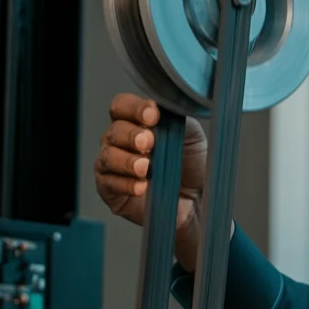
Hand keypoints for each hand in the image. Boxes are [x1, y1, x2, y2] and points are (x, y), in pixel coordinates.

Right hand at [94, 92, 207, 271]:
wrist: (199, 201)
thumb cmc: (193, 167)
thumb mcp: (191, 137)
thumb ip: (177, 119)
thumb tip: (162, 108)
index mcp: (135, 123)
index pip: (122, 106)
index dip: (134, 108)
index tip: (153, 116)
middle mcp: (120, 142)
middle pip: (114, 130)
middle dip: (131, 135)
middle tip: (149, 144)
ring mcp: (113, 166)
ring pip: (108, 156)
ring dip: (127, 161)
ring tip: (146, 169)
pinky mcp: (110, 191)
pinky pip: (108, 184)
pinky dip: (125, 184)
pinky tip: (141, 187)